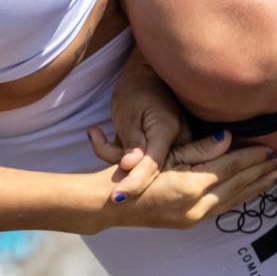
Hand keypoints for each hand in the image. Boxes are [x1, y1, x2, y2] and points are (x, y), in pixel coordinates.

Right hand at [84, 142, 276, 229]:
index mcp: (191, 185)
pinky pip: (223, 209)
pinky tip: (251, 191)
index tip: (272, 149)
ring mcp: (193, 218)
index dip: (253, 158)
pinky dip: (241, 198)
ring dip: (257, 188)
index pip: (231, 168)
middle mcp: (196, 205)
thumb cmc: (132, 173)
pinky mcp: (190, 223)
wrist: (110, 205)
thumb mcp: (165, 154)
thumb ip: (199, 149)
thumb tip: (229, 139)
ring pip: (234, 200)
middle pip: (238, 186)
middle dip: (262, 173)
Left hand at [89, 93, 223, 194]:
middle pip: (149, 170)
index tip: (117, 197)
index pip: (153, 165)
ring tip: (96, 132)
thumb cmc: (136, 91)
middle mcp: (180, 142)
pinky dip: (121, 155)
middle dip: (118, 164)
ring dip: (116, 155)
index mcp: (169, 130)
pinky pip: (146, 164)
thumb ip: (131, 141)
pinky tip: (100, 133)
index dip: (134, 182)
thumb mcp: (128, 113)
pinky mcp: (170, 153)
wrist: (149, 78)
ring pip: (145, 168)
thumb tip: (131, 167)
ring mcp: (178, 149)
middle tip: (96, 138)